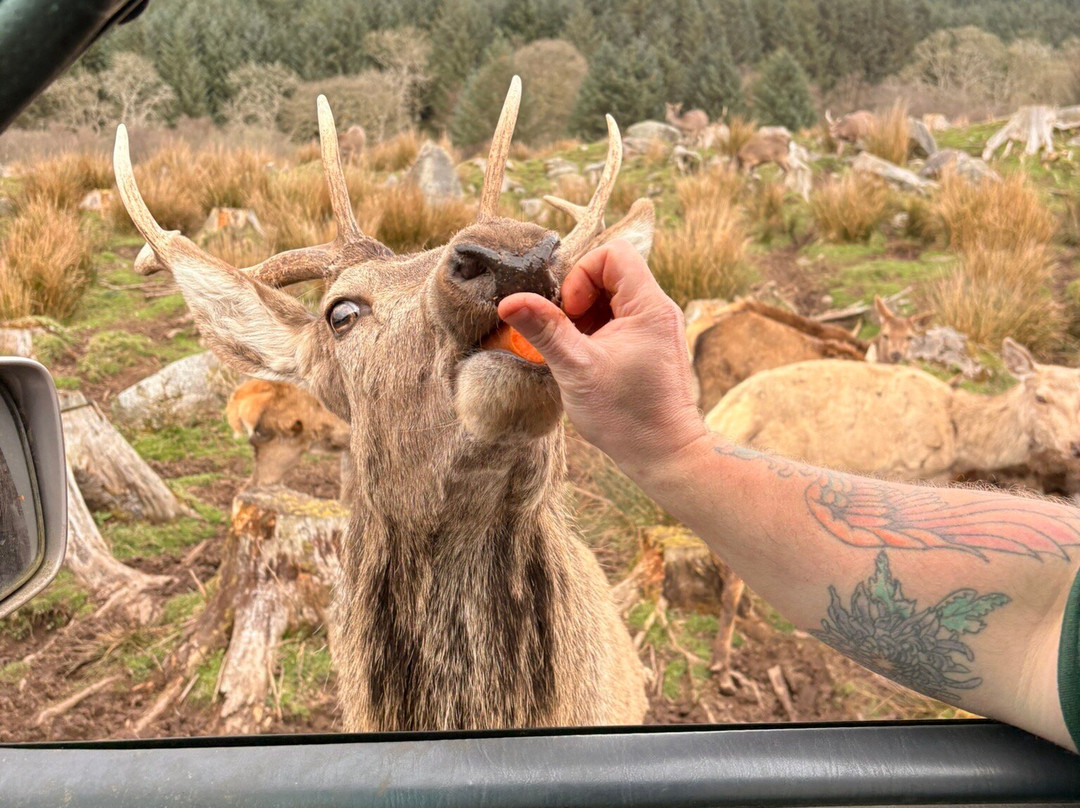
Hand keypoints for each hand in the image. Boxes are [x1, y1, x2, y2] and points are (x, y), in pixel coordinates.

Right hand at [498, 240, 706, 478]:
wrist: (664, 455)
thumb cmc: (627, 416)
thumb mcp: (576, 369)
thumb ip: (544, 330)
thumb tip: (509, 301)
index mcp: (649, 306)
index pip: (613, 253)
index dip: (582, 274)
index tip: (571, 312)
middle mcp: (657, 310)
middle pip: (610, 273)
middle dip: (578, 297)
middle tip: (566, 333)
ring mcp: (655, 329)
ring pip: (611, 298)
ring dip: (584, 317)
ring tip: (574, 351)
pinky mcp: (648, 346)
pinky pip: (616, 321)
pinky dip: (594, 332)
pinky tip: (584, 361)